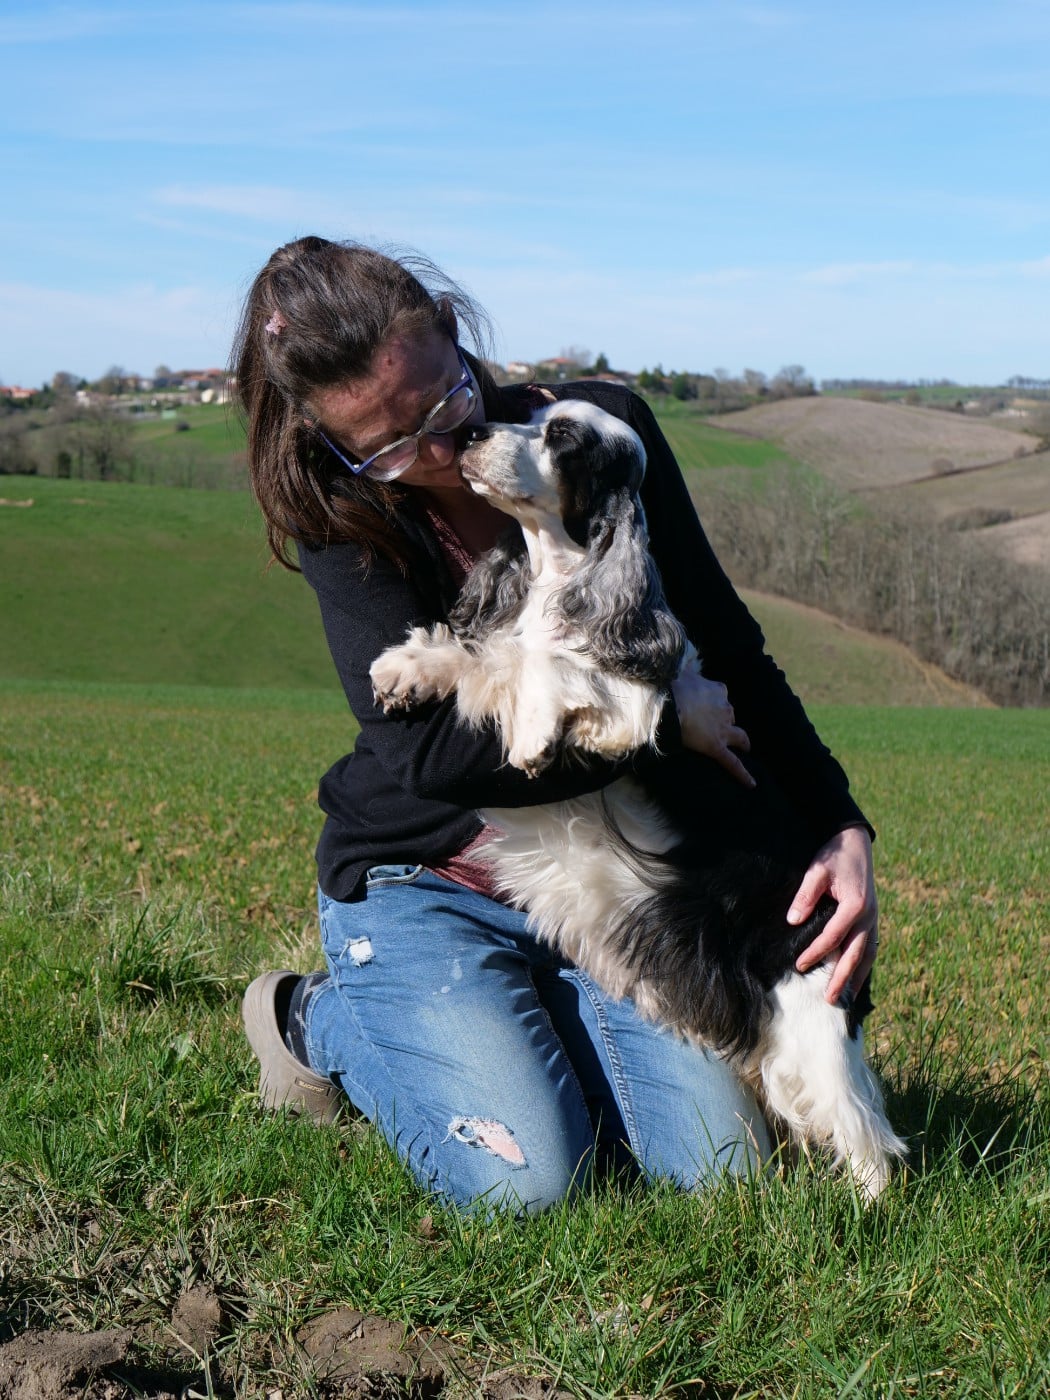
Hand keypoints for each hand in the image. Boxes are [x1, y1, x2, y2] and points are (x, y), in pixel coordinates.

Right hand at [671, 669, 754, 787]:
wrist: (670, 703)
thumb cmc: (672, 686)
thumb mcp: (680, 670)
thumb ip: (684, 666)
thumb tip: (678, 657)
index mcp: (719, 690)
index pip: (721, 696)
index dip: (714, 702)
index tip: (705, 704)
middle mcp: (725, 709)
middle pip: (730, 716)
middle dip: (725, 722)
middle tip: (714, 727)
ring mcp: (723, 729)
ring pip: (740, 737)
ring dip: (743, 742)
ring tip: (745, 748)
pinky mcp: (717, 747)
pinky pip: (733, 763)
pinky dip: (743, 774)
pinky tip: (752, 784)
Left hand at [790, 826, 878, 1003]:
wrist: (857, 842)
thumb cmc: (834, 855)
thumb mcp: (817, 870)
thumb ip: (806, 895)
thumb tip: (793, 921)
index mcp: (855, 905)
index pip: (833, 937)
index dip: (815, 953)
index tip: (800, 966)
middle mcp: (869, 916)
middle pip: (855, 954)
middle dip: (842, 978)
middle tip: (830, 1000)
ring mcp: (874, 919)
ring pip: (867, 955)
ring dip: (856, 977)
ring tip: (845, 999)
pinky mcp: (873, 918)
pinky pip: (870, 947)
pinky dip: (863, 965)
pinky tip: (855, 977)